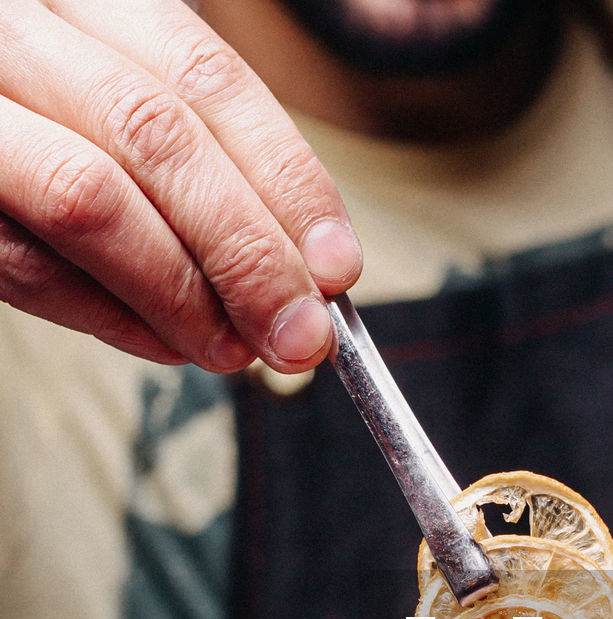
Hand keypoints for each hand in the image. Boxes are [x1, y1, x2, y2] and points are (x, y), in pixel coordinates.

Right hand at [0, 0, 360, 370]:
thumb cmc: (34, 113)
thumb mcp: (116, 96)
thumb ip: (197, 163)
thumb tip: (303, 273)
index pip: (207, 77)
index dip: (286, 180)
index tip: (338, 267)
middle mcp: (14, 26)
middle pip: (157, 138)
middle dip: (247, 253)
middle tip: (303, 337)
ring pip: (90, 199)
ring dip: (181, 296)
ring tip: (238, 351)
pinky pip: (22, 262)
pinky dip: (107, 318)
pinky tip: (164, 344)